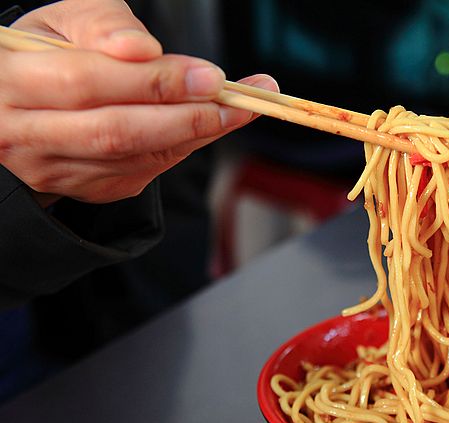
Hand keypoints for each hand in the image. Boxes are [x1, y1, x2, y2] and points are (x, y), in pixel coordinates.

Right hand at [0, 0, 277, 205]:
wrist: (19, 99)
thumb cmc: (46, 50)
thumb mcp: (63, 20)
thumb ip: (102, 24)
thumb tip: (143, 50)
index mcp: (7, 81)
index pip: (88, 82)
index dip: (153, 81)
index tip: (210, 75)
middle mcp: (22, 135)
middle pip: (116, 131)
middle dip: (186, 116)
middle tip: (238, 100)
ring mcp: (50, 171)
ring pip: (133, 158)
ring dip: (195, 135)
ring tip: (238, 110)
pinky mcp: (80, 189)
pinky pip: (141, 172)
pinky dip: (180, 149)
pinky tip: (204, 127)